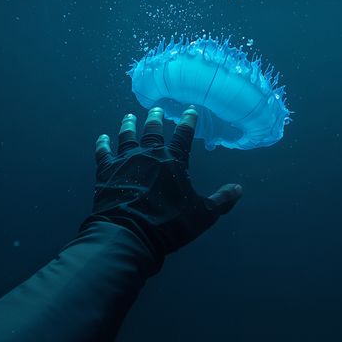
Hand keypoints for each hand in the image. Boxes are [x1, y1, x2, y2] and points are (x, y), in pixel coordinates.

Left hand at [89, 107, 242, 255]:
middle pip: (153, 130)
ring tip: (129, 117)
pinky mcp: (106, 172)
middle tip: (156, 108)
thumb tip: (239, 189)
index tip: (190, 109)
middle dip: (155, 118)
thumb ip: (221, 200)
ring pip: (127, 137)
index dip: (188, 121)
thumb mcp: (203, 215)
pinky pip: (103, 153)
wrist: (129, 232)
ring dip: (128, 125)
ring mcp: (125, 161)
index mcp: (173, 161)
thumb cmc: (169, 223)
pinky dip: (102, 145)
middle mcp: (148, 154)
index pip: (184, 135)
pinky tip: (102, 138)